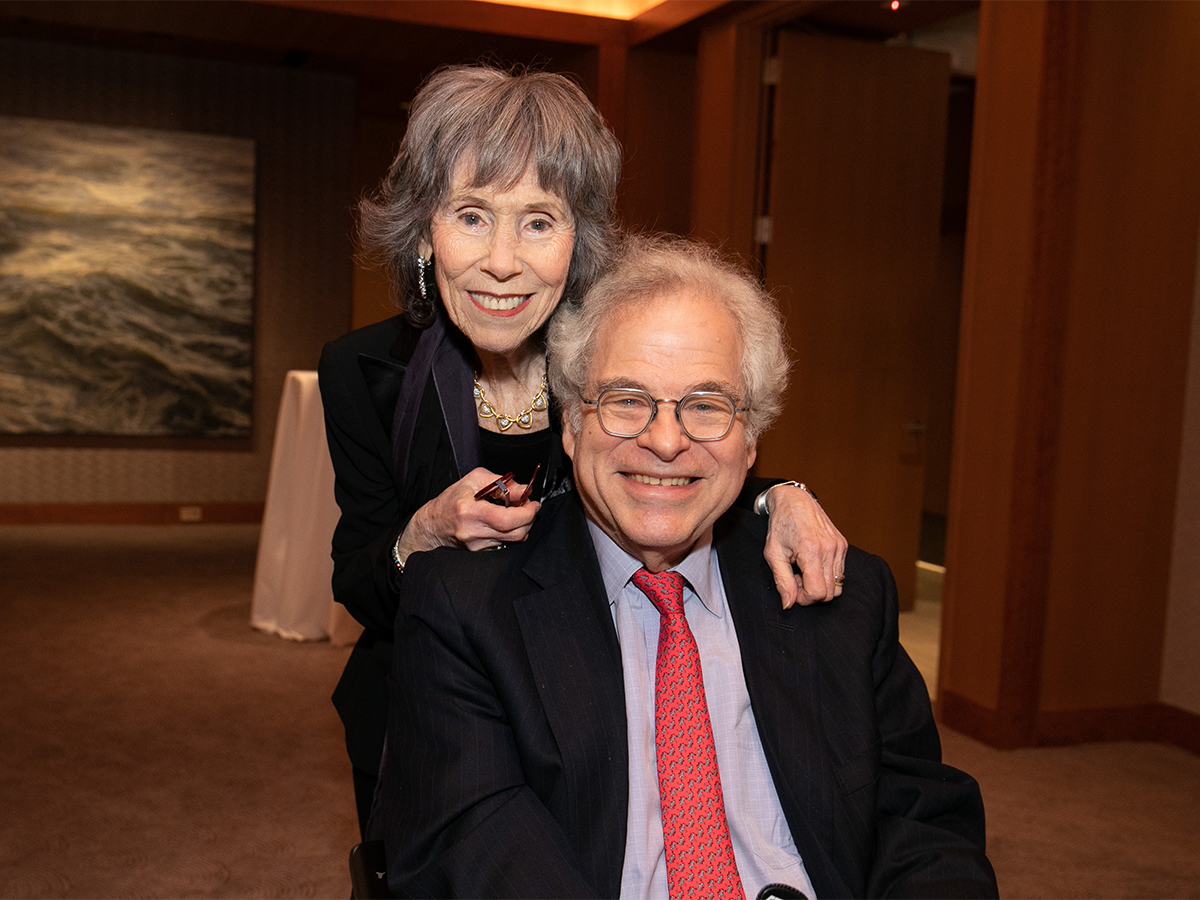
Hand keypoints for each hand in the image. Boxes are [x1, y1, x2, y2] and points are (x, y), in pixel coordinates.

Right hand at [397, 468, 540, 563]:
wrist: (432, 526)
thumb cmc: (450, 501)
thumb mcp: (473, 481)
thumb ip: (501, 482)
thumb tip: (524, 489)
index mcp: (470, 512)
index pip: (508, 519)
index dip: (527, 512)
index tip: (533, 503)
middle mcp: (474, 532)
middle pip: (516, 533)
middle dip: (529, 519)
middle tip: (529, 507)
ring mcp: (478, 546)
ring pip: (514, 540)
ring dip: (522, 526)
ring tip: (516, 512)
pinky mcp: (481, 553)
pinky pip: (506, 544)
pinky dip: (512, 532)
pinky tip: (506, 523)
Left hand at [762, 484, 847, 607]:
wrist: (794, 500)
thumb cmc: (780, 524)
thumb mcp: (773, 553)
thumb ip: (782, 581)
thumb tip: (788, 604)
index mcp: (811, 551)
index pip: (817, 593)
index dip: (804, 599)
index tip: (792, 589)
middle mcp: (830, 549)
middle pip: (829, 593)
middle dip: (811, 593)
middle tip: (795, 579)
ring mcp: (839, 546)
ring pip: (837, 586)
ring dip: (819, 585)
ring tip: (802, 571)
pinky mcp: (843, 545)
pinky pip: (840, 573)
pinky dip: (826, 575)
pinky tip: (811, 564)